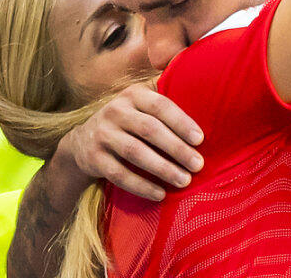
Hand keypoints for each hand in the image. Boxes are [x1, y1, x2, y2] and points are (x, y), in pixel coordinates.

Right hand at [56, 83, 203, 200]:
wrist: (82, 142)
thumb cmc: (127, 123)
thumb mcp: (140, 105)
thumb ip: (166, 104)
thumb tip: (209, 102)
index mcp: (132, 95)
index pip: (160, 105)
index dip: (181, 122)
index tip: (200, 139)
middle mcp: (115, 111)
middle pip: (149, 129)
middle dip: (176, 148)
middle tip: (198, 165)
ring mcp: (102, 134)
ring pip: (135, 152)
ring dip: (162, 168)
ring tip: (184, 181)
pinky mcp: (93, 158)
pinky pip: (120, 174)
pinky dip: (141, 186)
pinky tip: (160, 194)